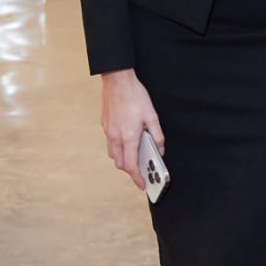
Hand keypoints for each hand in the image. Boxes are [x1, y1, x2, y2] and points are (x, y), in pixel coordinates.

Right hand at [100, 69, 163, 189]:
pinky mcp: (105, 125)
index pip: (131, 166)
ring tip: (135, 157)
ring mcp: (108, 131)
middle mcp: (115, 137)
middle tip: (142, 172)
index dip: (137, 178)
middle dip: (130, 171)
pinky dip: (118, 149)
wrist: (117, 80)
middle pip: (120, 163)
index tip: (143, 184)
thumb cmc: (135, 96)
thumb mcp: (152, 116)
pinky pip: (110, 144)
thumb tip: (160, 149)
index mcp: (128, 137)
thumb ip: (157, 136)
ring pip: (113, 154)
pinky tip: (127, 142)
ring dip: (123, 160)